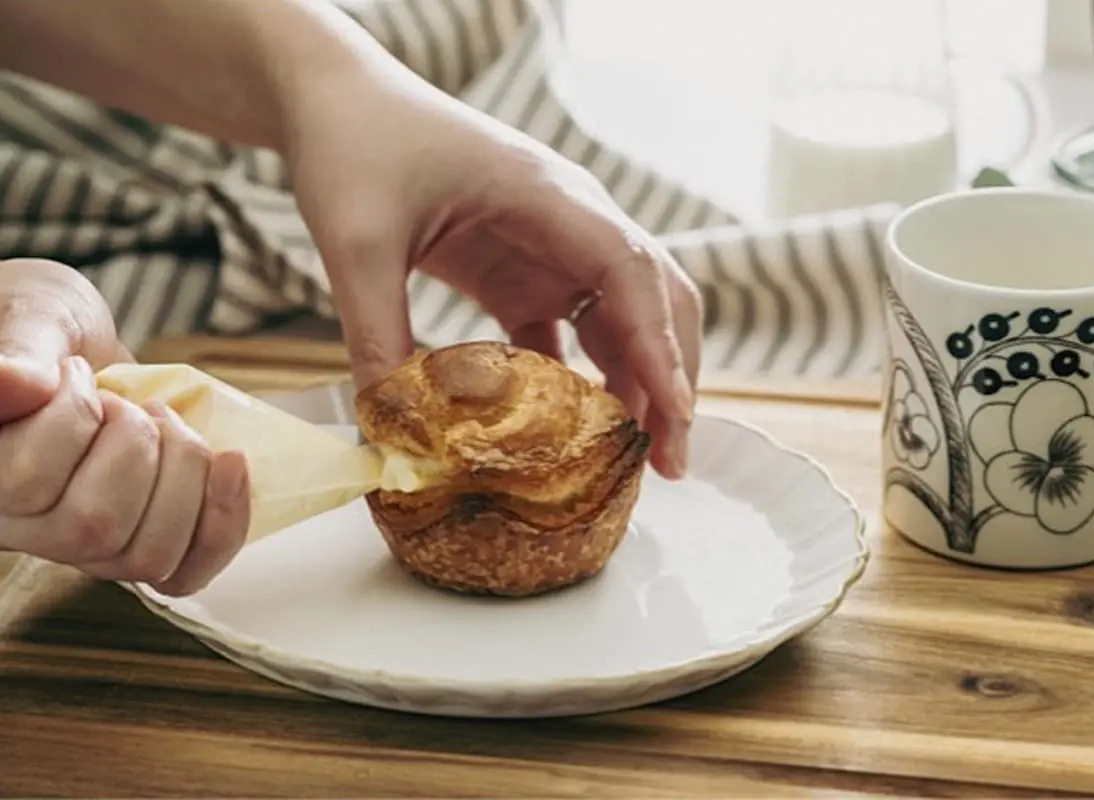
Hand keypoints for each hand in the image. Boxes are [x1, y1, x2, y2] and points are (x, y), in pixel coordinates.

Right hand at [0, 259, 250, 594]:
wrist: (83, 345)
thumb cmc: (48, 329)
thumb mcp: (36, 317)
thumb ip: (19, 350)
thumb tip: (10, 383)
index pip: (26, 480)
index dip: (71, 417)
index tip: (76, 374)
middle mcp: (27, 527)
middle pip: (95, 526)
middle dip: (136, 442)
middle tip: (129, 402)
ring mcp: (86, 547)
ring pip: (148, 554)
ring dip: (181, 473)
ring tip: (164, 422)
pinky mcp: (140, 545)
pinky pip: (186, 574)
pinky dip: (222, 521)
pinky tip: (231, 462)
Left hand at [284, 76, 700, 478]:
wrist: (335, 99)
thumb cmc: (354, 145)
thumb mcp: (356, 243)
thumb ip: (377, 337)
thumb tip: (395, 437)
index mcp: (548, 196)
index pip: (631, 272)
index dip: (659, 347)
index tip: (675, 416)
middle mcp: (569, 221)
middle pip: (655, 299)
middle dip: (673, 376)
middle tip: (669, 461)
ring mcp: (552, 247)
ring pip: (624, 320)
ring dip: (637, 384)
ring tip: (633, 459)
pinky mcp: (523, 271)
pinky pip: (572, 334)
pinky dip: (583, 381)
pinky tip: (574, 433)